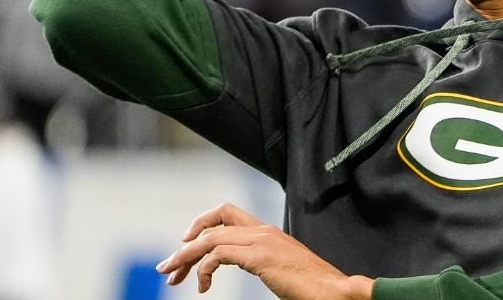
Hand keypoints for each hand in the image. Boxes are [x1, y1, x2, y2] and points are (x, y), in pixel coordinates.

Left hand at [155, 202, 373, 298]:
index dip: (201, 222)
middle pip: (212, 224)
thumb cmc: (311, 286)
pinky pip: (218, 254)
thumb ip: (261, 260)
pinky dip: (204, 270)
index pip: (225, 212)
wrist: (334, 291)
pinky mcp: (260, 257)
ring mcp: (261, 242)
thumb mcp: (279, 268)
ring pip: (210, 239)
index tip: (186, 242)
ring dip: (185, 257)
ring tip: (173, 278)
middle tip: (168, 268)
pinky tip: (203, 287)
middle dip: (185, 245)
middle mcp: (262, 230)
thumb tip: (247, 263)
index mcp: (267, 231)